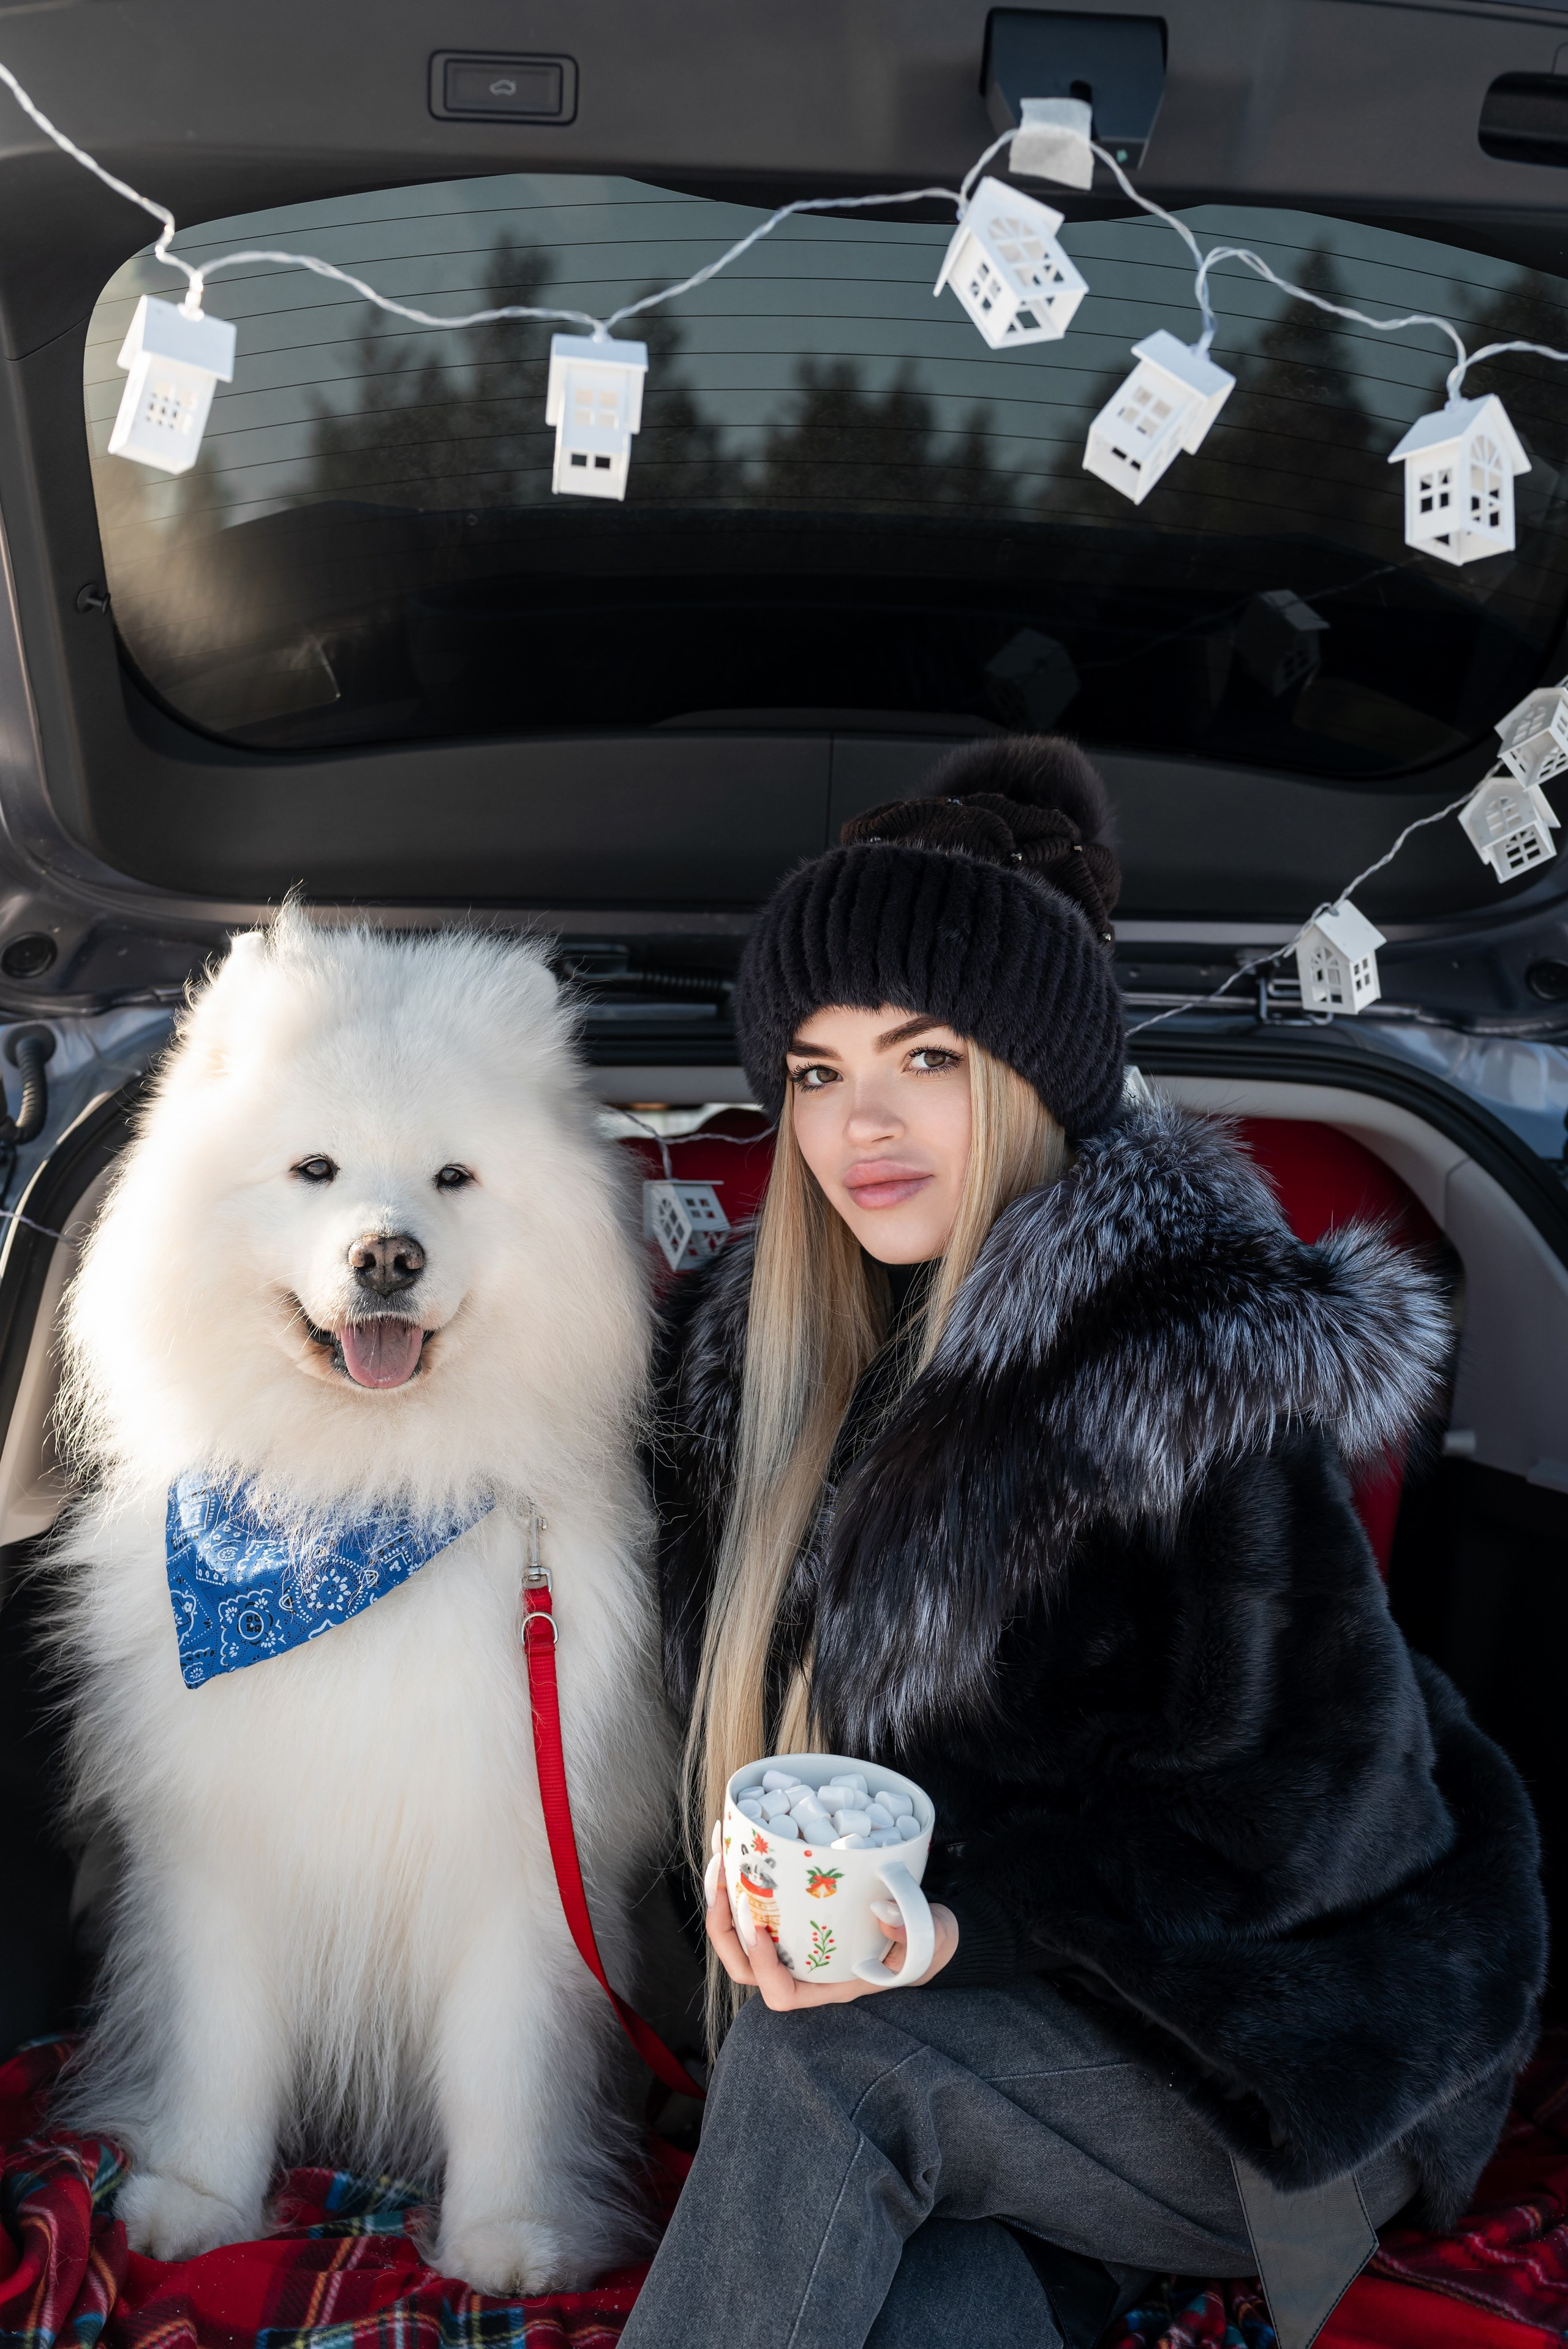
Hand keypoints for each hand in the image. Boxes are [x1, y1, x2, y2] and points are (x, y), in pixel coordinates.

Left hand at [704, 1868, 958, 2010]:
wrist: (926, 1926)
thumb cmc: (926, 1942)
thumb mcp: (928, 1939)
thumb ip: (911, 1932)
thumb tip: (883, 1912)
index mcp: (828, 1984)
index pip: (781, 1993)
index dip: (761, 1965)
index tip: (759, 1926)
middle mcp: (802, 1967)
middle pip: (743, 1965)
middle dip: (722, 1924)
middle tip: (723, 1879)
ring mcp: (793, 1941)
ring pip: (738, 1933)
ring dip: (721, 1897)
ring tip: (721, 1854)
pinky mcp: (792, 1913)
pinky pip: (753, 1904)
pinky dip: (739, 1877)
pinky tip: (738, 1842)